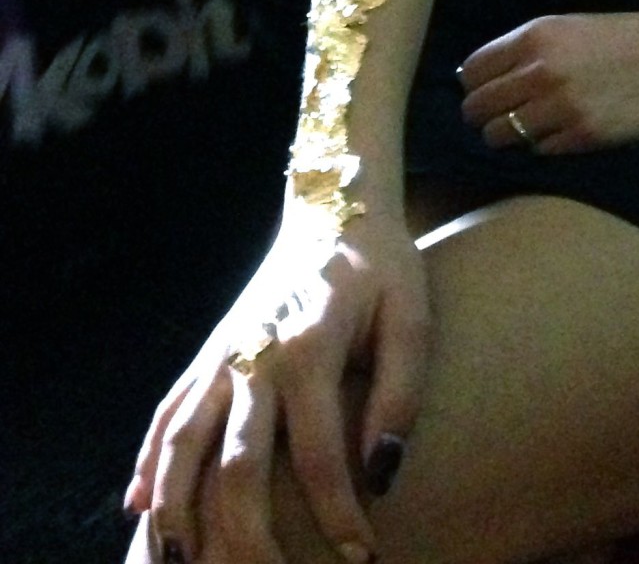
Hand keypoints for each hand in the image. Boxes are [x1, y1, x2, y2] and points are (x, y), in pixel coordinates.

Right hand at [126, 212, 428, 563]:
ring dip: (175, 511)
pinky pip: (167, 414)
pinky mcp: (206, 352)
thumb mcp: (411, 316)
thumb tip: (383, 473)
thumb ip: (401, 393)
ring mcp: (222, 353)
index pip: (319, 454)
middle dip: (248, 539)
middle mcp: (255, 354)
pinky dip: (149, 464)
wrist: (334, 200)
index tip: (361, 557)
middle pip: (236, 467)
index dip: (339, 514)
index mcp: (310, 346)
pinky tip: (138, 509)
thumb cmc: (382, 268)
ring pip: (182, 445)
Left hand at [460, 8, 638, 152]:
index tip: (487, 92)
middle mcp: (540, 70)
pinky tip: (564, 134)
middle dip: (483, 115)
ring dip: (509, 137)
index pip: (473, 70)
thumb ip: (532, 49)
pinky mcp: (583, 137)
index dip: (475, 85)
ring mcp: (560, 106)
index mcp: (537, 35)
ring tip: (530, 130)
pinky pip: (539, 151)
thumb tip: (486, 76)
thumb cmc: (635, 37)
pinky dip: (544, 147)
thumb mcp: (576, 28)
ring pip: (500, 135)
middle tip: (503, 117)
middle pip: (477, 107)